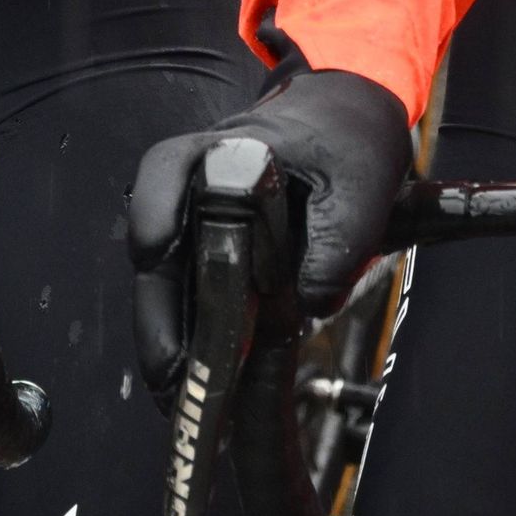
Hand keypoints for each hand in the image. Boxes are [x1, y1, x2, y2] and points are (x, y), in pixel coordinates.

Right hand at [127, 66, 412, 377]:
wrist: (347, 121)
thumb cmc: (347, 140)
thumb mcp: (360, 186)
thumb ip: (340, 241)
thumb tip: (311, 303)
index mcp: (225, 148)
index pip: (169, 169)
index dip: (157, 211)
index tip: (157, 250)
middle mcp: (195, 182)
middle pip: (155, 242)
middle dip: (155, 310)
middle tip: (169, 370)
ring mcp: (200, 219)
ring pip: (166, 277)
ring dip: (166, 333)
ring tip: (178, 394)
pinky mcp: (213, 250)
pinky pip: (191, 291)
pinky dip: (190, 334)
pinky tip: (197, 379)